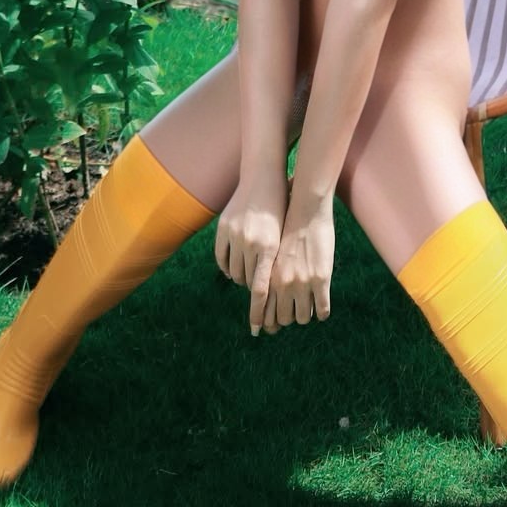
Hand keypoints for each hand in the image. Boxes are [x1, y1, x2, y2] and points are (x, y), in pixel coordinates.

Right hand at [214, 176, 287, 334]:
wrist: (264, 177)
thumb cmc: (282, 208)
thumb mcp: (284, 236)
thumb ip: (278, 261)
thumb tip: (274, 290)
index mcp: (270, 248)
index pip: (261, 289)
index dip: (258, 311)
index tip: (257, 329)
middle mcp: (252, 244)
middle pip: (247, 281)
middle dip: (254, 289)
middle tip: (261, 292)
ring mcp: (235, 236)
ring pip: (234, 271)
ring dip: (241, 277)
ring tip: (249, 275)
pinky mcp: (223, 229)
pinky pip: (221, 257)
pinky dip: (227, 266)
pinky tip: (234, 267)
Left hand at [262, 195, 334, 333]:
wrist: (306, 210)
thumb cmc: (289, 228)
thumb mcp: (272, 252)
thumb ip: (269, 273)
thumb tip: (268, 292)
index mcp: (269, 277)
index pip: (264, 311)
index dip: (265, 324)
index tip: (269, 329)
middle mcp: (283, 283)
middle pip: (284, 319)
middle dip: (289, 317)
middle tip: (294, 311)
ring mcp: (303, 283)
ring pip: (303, 318)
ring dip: (306, 314)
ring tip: (309, 306)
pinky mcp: (322, 279)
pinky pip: (322, 309)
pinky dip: (322, 312)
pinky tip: (322, 307)